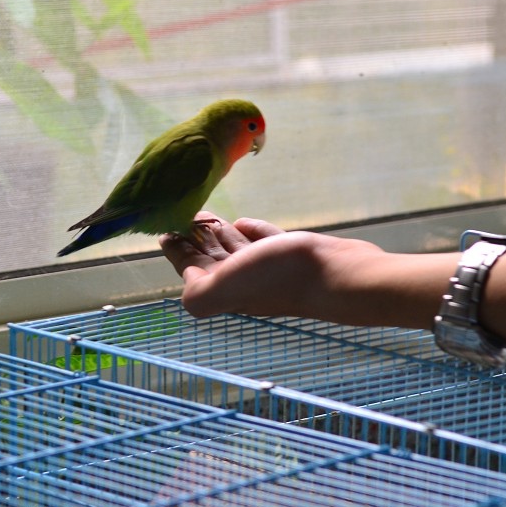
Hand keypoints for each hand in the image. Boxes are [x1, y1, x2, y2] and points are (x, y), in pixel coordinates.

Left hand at [160, 212, 386, 322]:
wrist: (340, 275)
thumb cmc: (282, 278)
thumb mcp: (227, 287)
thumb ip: (199, 291)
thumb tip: (189, 282)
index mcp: (227, 289)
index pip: (192, 268)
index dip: (177, 251)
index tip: (165, 230)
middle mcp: (247, 281)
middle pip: (213, 259)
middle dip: (196, 240)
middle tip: (183, 215)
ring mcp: (271, 269)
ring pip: (237, 250)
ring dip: (220, 234)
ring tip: (207, 216)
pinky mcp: (296, 255)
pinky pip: (265, 240)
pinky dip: (251, 231)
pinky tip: (244, 222)